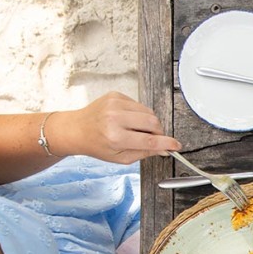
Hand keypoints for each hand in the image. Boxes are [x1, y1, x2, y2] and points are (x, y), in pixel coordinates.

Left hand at [56, 92, 181, 163]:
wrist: (76, 129)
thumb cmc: (96, 144)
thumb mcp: (120, 157)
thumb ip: (144, 153)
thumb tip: (163, 149)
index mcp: (116, 136)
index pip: (150, 140)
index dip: (166, 143)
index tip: (176, 145)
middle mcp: (115, 118)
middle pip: (153, 122)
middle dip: (158, 132)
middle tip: (154, 138)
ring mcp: (115, 104)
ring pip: (148, 112)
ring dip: (149, 123)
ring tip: (137, 130)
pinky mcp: (116, 95)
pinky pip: (139, 105)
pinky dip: (139, 114)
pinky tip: (128, 120)